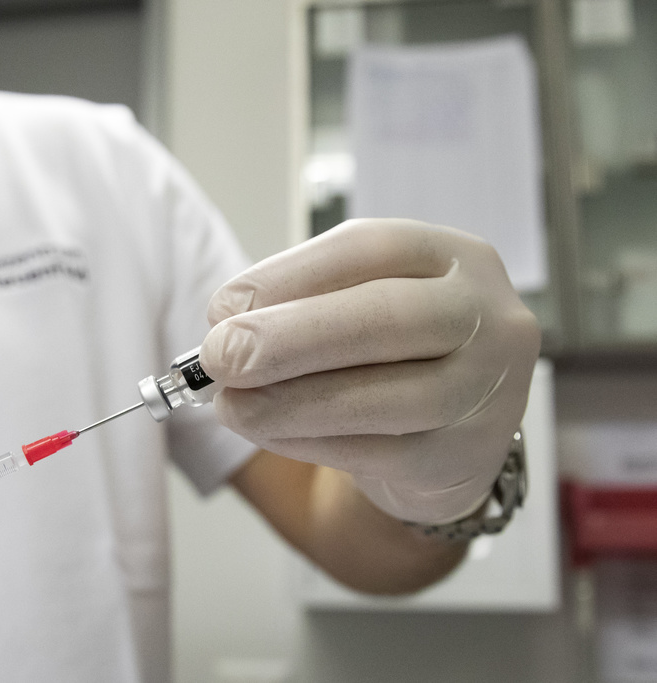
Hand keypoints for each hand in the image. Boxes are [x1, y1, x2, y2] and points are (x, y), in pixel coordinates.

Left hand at [200, 219, 539, 524]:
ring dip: (291, 402)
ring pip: (386, 399)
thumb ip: (297, 304)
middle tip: (219, 356)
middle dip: (289, 338)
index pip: (371, 250)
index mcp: (452, 257)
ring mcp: (488, 389)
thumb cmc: (389, 352)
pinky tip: (267, 431)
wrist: (449, 434)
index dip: (289, 276)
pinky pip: (380, 454)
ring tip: (231, 404)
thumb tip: (226, 324)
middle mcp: (487, 316)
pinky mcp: (467, 456)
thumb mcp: (350, 303)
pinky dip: (309, 442)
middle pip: (387, 320)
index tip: (222, 306)